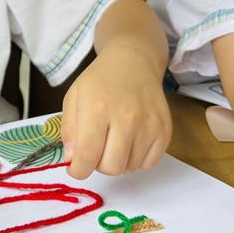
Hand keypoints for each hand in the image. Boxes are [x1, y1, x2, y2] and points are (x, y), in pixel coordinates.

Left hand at [60, 44, 170, 180]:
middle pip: (111, 168)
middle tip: (97, 148)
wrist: (133, 62)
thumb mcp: (73, 98)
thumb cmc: (99, 81)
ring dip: (118, 161)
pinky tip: (130, 140)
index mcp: (98, 108)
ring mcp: (149, 124)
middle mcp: (126, 118)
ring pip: (129, 168)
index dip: (78, 170)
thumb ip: (69, 131)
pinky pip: (148, 164)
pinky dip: (136, 159)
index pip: (87, 157)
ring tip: (114, 139)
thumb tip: (73, 160)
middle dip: (98, 164)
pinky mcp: (165, 130)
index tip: (76, 168)